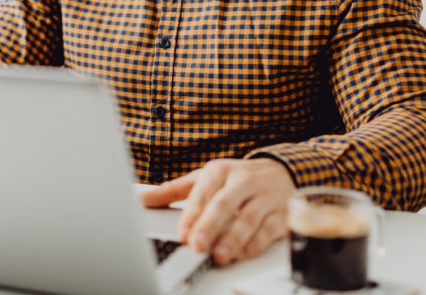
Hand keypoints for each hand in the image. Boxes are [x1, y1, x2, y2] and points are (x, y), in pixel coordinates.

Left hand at [140, 158, 294, 264]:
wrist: (280, 172)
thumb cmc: (237, 178)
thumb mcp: (203, 178)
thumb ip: (173, 190)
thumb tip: (143, 199)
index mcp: (220, 171)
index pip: (202, 194)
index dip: (192, 215)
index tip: (183, 234)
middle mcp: (243, 181)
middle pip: (224, 204)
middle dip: (210, 226)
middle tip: (198, 245)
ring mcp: (264, 196)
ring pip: (249, 218)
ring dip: (234, 238)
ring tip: (220, 254)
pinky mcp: (281, 213)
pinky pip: (269, 229)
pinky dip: (256, 243)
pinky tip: (243, 253)